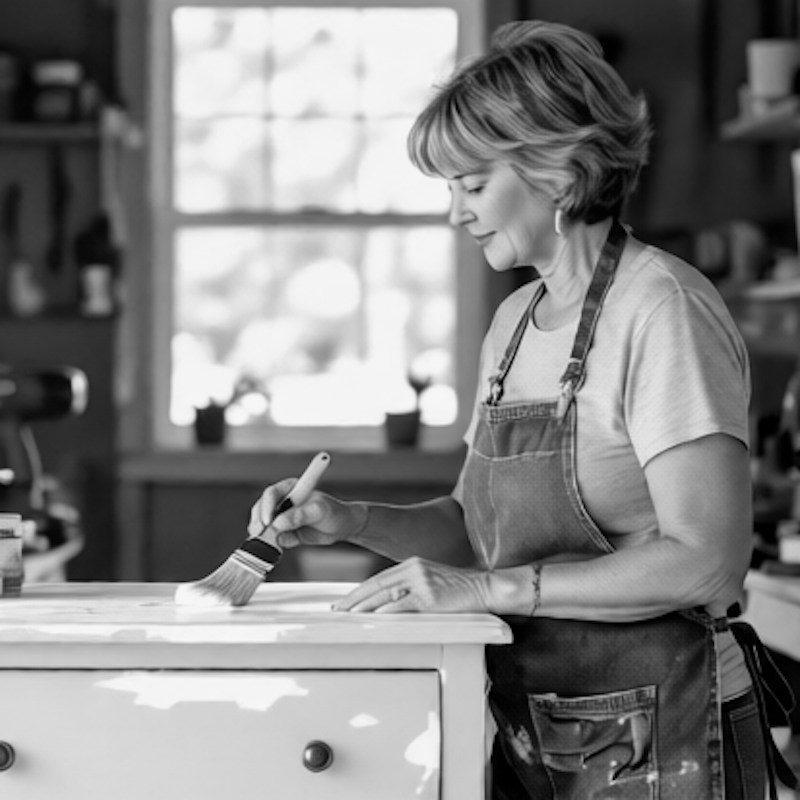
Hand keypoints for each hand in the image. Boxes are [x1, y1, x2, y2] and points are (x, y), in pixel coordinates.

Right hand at [248, 481, 365, 549]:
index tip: (268, 521)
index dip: (266, 506)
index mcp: (291, 488)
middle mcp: (283, 501)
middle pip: (261, 509)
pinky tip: (269, 548)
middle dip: (258, 521)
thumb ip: (300, 515)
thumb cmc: (334, 512)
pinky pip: (270, 537)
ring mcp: (281, 517)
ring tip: (263, 543)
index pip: (272, 493)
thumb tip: (278, 523)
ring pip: (262, 524)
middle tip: (259, 534)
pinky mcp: (283, 532)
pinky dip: (266, 543)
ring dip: (260, 533)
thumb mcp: (319, 511)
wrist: (343, 527)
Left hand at [333, 556, 495, 613]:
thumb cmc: (462, 589)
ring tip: (348, 617)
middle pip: (376, 585)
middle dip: (354, 599)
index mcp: (413, 564)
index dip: (360, 591)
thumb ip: (411, 588)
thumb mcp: (432, 581)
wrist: (486, 587)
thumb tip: (389, 604)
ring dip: (364, 607)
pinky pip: (402, 605)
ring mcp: (422, 581)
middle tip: (338, 610)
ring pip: (385, 594)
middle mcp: (414, 568)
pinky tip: (374, 619)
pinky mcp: (430, 596)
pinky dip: (386, 612)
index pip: (379, 578)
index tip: (345, 601)